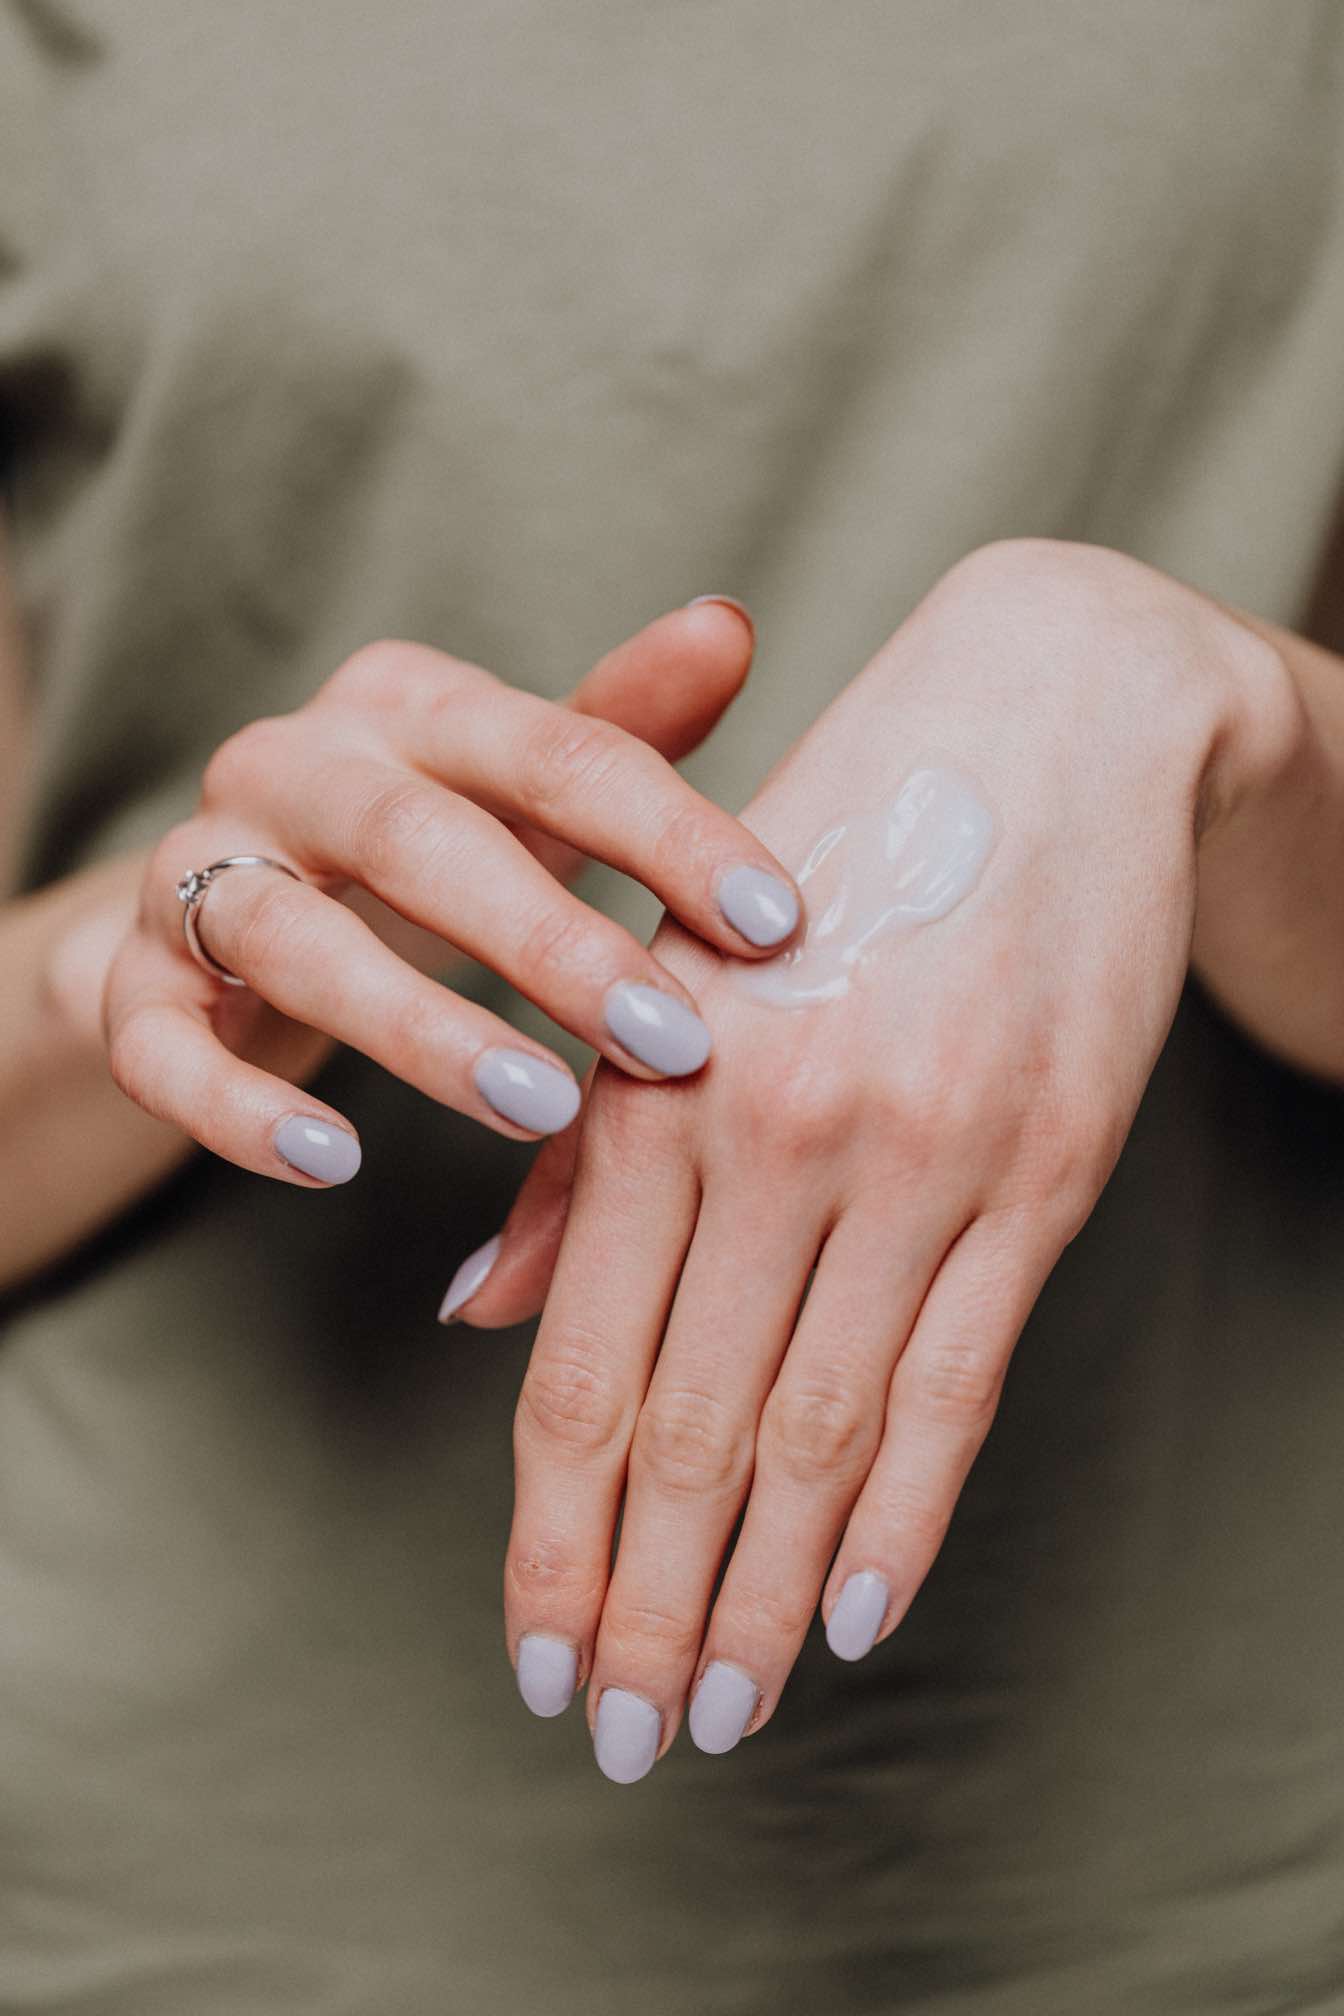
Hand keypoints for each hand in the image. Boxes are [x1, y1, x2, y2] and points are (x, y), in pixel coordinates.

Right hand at [102, 602, 801, 1183]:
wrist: (222, 907)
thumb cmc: (421, 847)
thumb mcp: (521, 789)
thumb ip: (618, 726)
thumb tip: (726, 624)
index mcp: (406, 706)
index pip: (552, 750)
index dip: (667, 832)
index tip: (773, 924)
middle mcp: (291, 765)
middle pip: (414, 836)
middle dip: (550, 943)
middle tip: (671, 1043)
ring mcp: (197, 870)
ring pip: (288, 936)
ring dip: (416, 1026)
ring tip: (536, 1107)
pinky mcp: (131, 982)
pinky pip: (162, 1045)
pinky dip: (239, 1108)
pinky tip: (331, 1163)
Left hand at [458, 540, 1295, 1774]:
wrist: (1044, 720)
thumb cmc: (826, 849)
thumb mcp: (667, 970)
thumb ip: (575, 1155)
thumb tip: (475, 1318)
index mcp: (655, 1085)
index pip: (584, 1369)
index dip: (555, 1534)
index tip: (536, 1654)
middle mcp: (777, 1131)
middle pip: (696, 1429)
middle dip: (648, 1605)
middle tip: (621, 1736)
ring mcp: (921, 1154)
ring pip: (822, 1430)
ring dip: (767, 1595)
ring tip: (726, 1712)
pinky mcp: (1046, 1167)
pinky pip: (964, 1378)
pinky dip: (908, 1511)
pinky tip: (864, 1613)